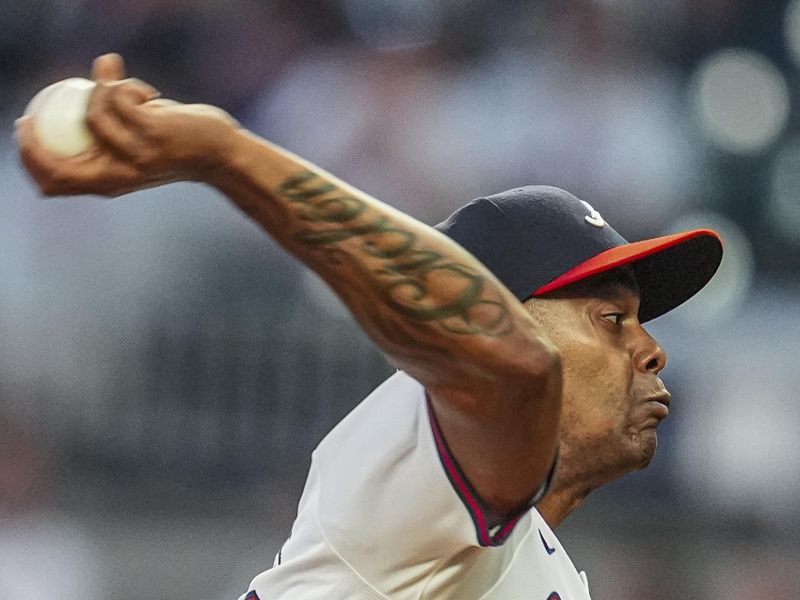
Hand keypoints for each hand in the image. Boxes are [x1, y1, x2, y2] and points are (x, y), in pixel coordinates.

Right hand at [16, 53, 240, 196]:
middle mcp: (120, 174)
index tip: (24, 127)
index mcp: (111, 182)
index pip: (56, 182)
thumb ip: (108, 138)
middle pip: (59, 165)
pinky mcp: (153, 133)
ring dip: (102, 89)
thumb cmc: (175, 147)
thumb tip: (78, 110)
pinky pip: (120, 98)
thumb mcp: (137, 149)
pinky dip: (125, 84)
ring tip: (123, 85)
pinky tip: (143, 89)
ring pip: (93, 113)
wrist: (220, 154)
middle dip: (35, 136)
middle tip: (35, 109)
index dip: (30, 157)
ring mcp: (136, 154)